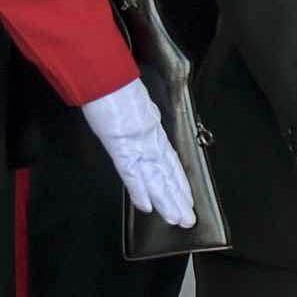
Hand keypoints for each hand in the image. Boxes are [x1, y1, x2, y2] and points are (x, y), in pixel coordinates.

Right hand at [78, 80, 194, 228]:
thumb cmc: (115, 88)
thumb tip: (136, 128)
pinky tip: (148, 207)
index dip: (178, 182)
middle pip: (166, 175)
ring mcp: (137, 144)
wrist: (108, 77)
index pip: (169, 163)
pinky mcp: (121, 146)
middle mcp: (149, 141)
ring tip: (177, 219)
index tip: (186, 199)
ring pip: (155, 178)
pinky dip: (140, 191)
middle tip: (188, 219)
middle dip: (176, 198)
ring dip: (166, 201)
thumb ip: (137, 121)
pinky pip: (132, 173)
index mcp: (152, 132)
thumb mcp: (131, 107)